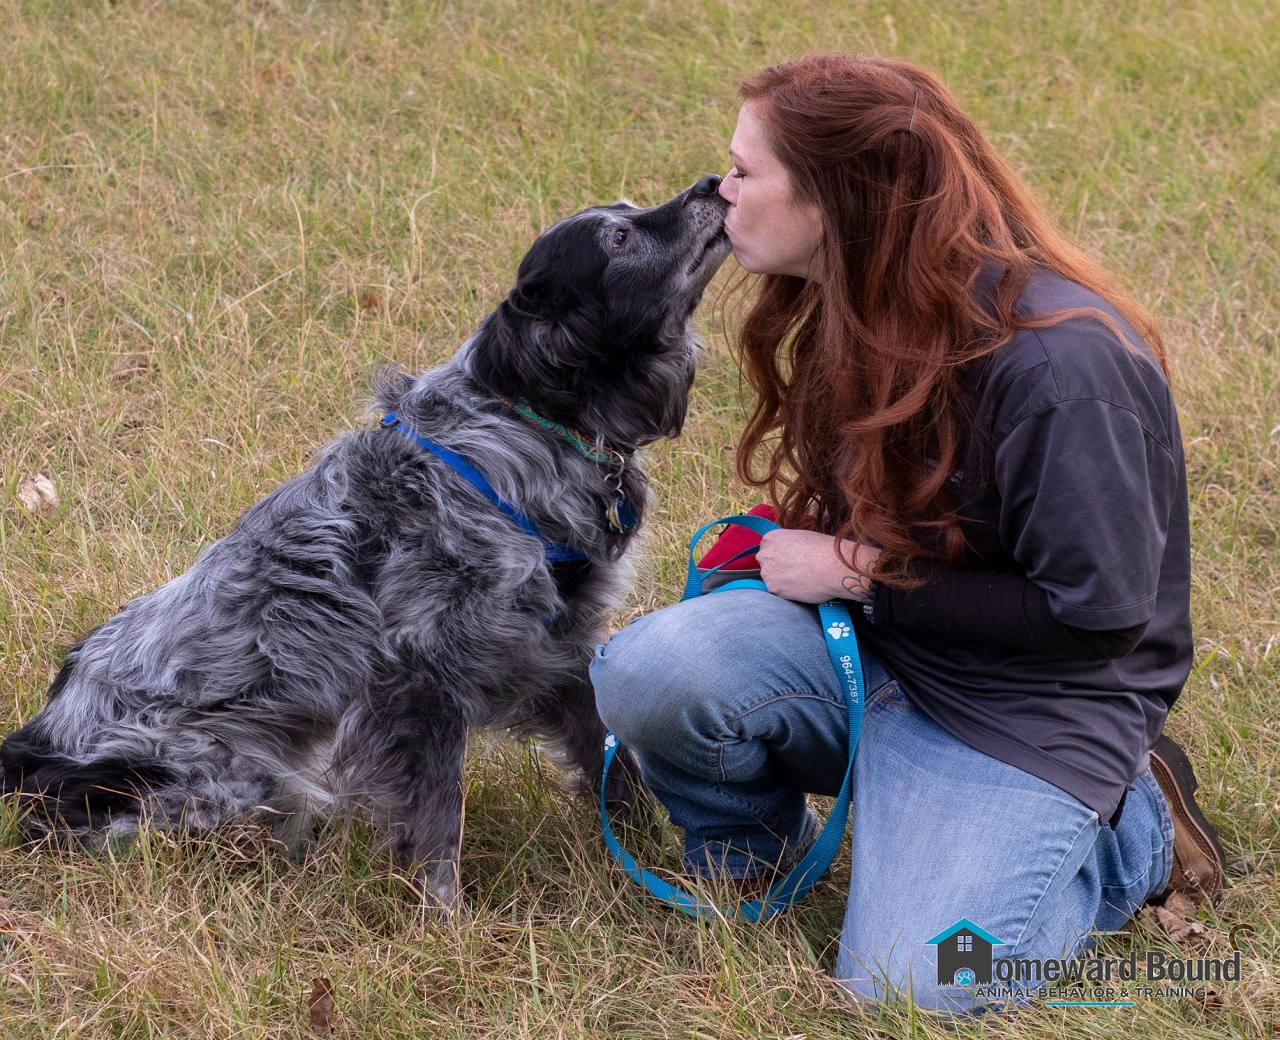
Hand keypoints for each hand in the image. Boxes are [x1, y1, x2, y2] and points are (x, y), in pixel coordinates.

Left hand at [755, 528, 880, 603]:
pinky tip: (801, 587)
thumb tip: (788, 551)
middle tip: (795, 571)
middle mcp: (764, 555)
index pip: (767, 548)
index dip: (779, 554)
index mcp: (770, 538)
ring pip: (771, 578)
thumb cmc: (823, 548)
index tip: (789, 559)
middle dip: (777, 567)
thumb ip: (788, 543)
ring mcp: (767, 573)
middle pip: (766, 563)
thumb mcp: (801, 536)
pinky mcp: (773, 589)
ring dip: (781, 580)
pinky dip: (787, 591)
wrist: (832, 566)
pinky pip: (778, 591)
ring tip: (800, 580)